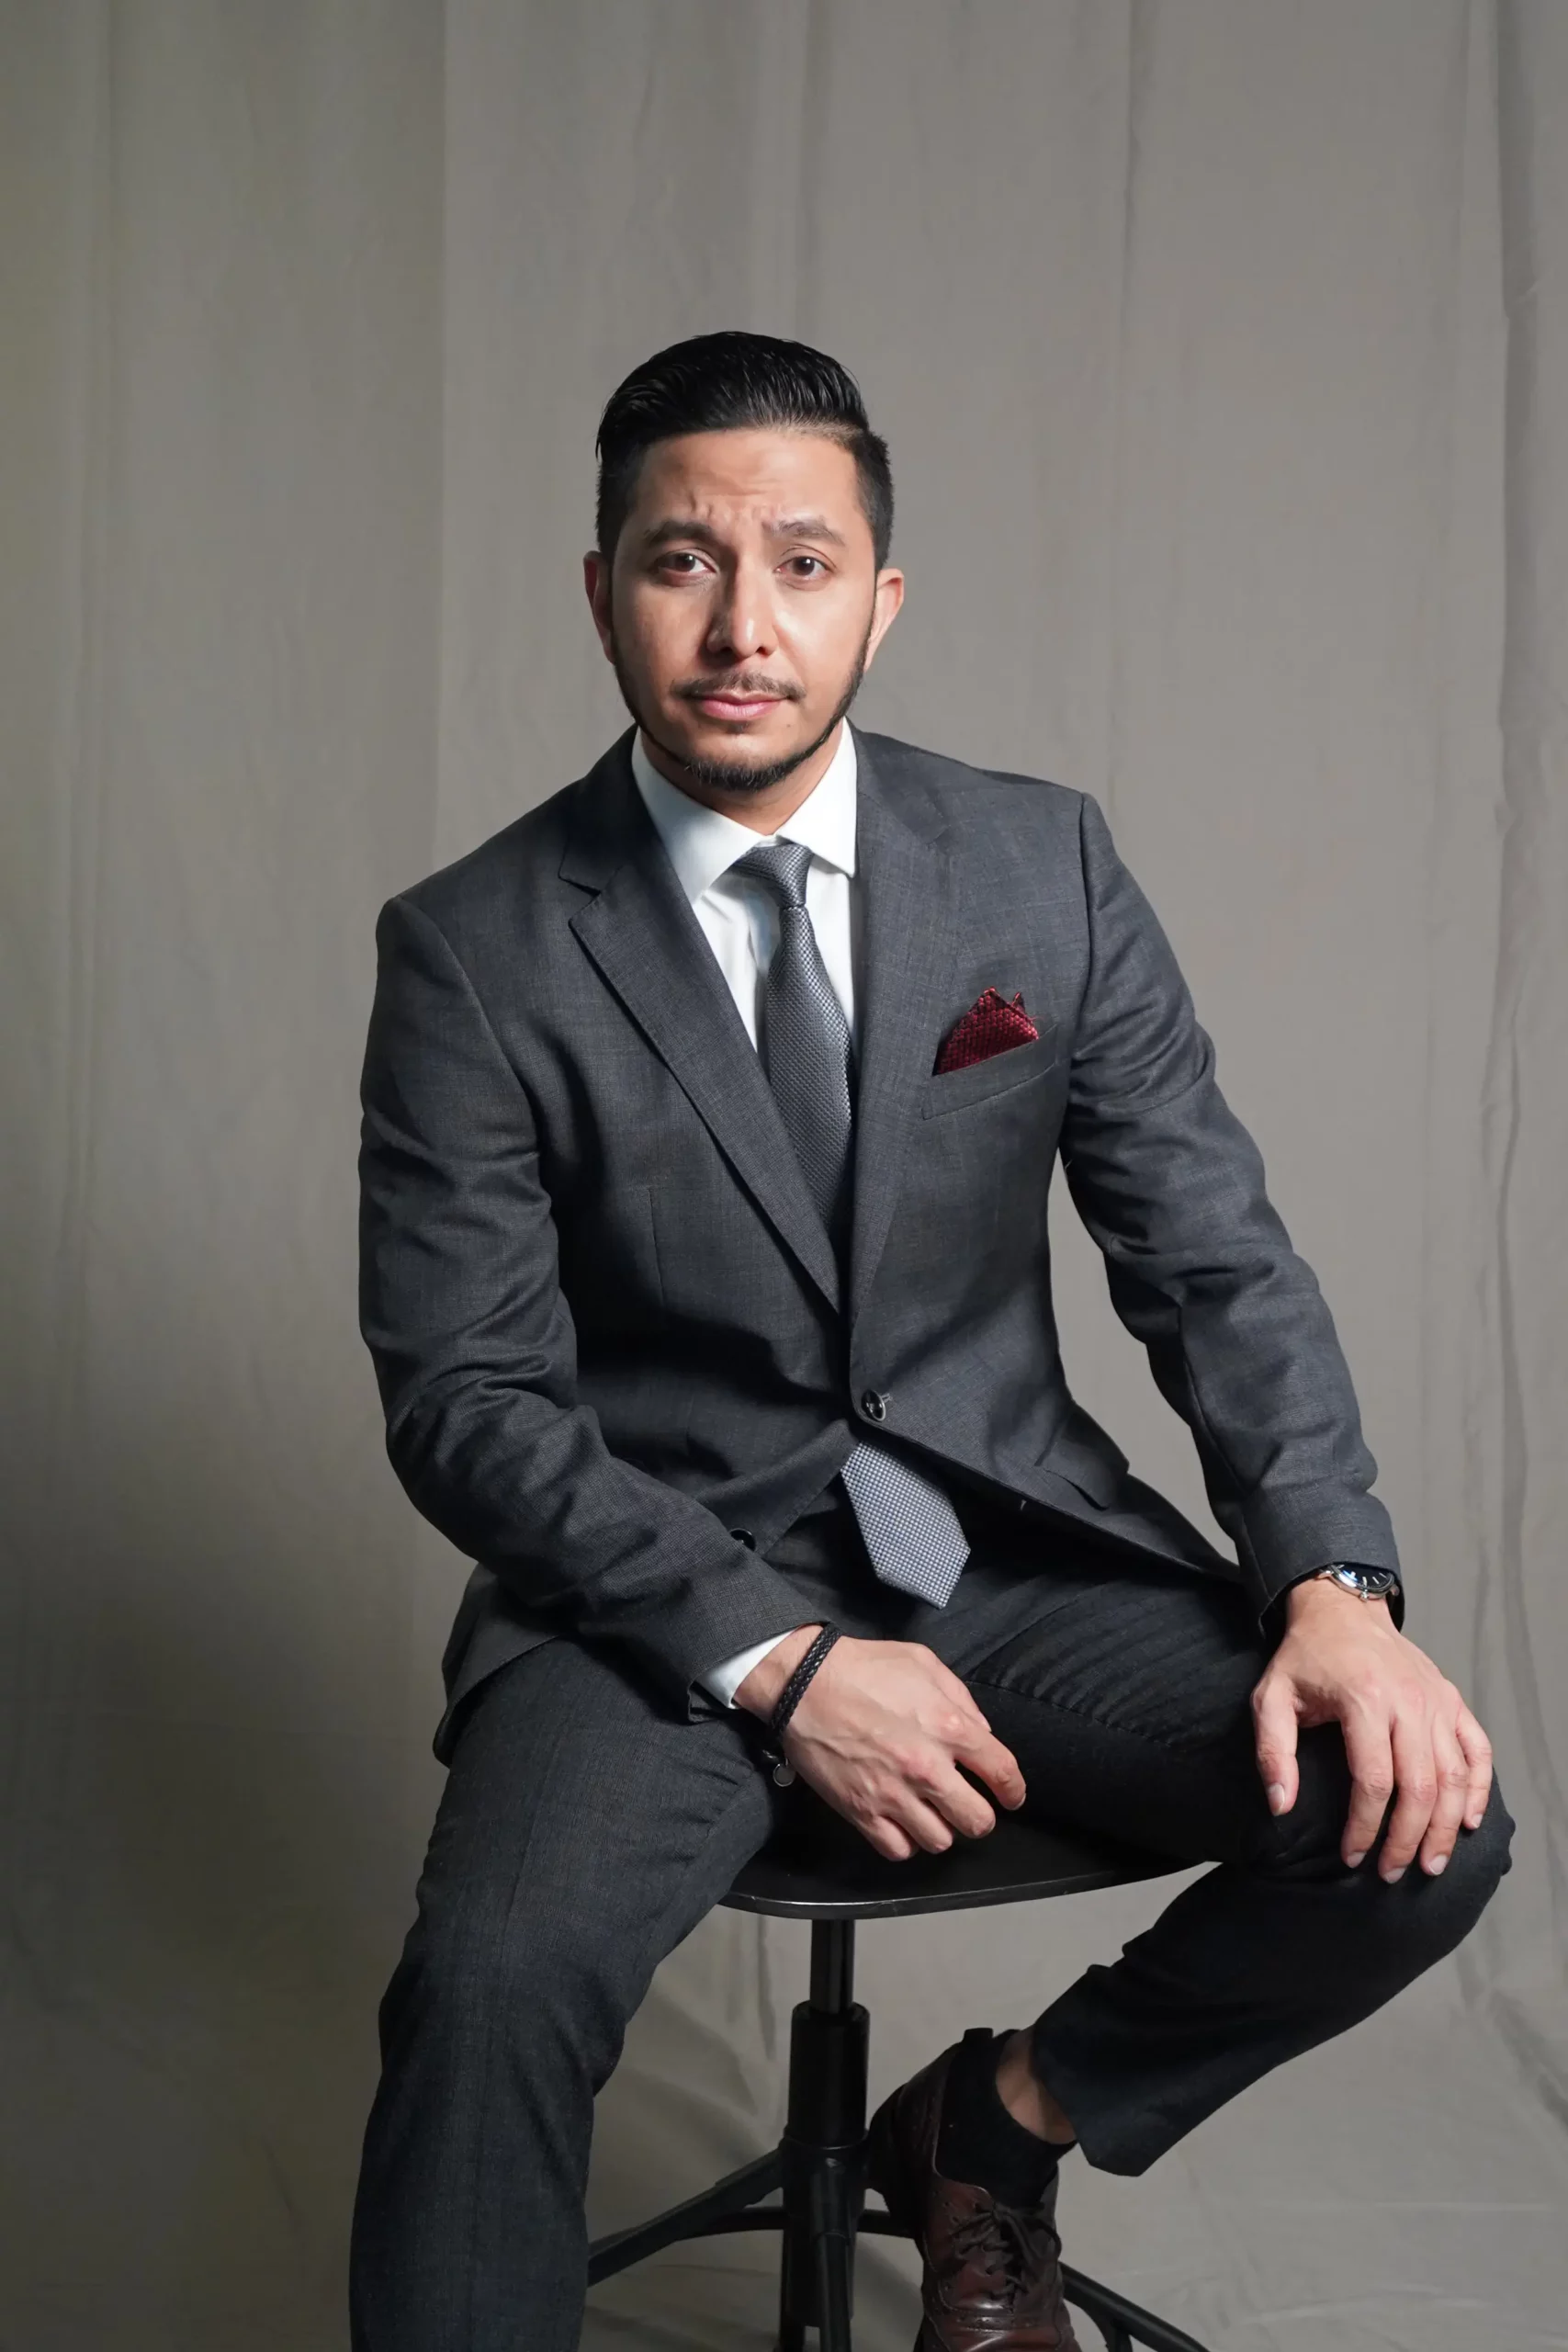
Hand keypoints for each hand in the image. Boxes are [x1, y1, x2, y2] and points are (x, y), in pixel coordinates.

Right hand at [736, 1628, 1025, 1860]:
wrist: (803, 1683)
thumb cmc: (862, 1668)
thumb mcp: (922, 1662)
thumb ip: (961, 1698)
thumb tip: (982, 1734)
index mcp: (948, 1727)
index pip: (1002, 1773)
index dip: (1013, 1790)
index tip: (1011, 1796)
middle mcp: (927, 1768)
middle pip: (978, 1821)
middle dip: (979, 1816)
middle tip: (967, 1805)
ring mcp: (893, 1795)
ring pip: (940, 1841)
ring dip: (941, 1829)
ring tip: (930, 1812)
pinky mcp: (861, 1812)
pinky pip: (898, 1849)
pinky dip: (905, 1841)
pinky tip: (901, 1822)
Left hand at [1251, 1579, 1492, 1878]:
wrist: (1342, 1609)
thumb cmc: (1305, 1658)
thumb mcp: (1271, 1697)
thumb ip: (1273, 1752)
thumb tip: (1281, 1807)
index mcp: (1364, 1700)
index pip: (1374, 1782)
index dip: (1365, 1828)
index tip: (1352, 1857)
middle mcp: (1409, 1701)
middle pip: (1421, 1787)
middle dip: (1408, 1839)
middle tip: (1392, 1872)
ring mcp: (1436, 1701)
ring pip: (1455, 1776)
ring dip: (1446, 1826)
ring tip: (1431, 1864)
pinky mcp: (1452, 1700)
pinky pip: (1478, 1750)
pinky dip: (1478, 1789)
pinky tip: (1468, 1821)